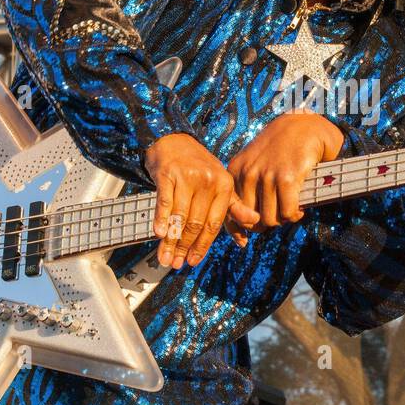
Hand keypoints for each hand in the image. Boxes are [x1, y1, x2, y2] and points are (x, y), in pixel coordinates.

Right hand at [145, 133, 256, 268]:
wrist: (174, 140)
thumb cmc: (198, 168)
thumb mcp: (221, 185)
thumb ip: (233, 210)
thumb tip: (245, 239)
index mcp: (224, 185)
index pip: (214, 223)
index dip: (203, 245)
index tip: (194, 261)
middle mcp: (208, 181)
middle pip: (196, 223)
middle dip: (185, 247)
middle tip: (176, 264)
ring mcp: (187, 177)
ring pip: (179, 216)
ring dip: (170, 241)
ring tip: (165, 257)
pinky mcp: (167, 174)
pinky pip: (164, 202)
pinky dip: (161, 220)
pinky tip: (159, 234)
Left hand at [225, 112, 344, 244]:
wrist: (304, 126)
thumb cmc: (280, 150)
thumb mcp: (256, 165)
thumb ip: (247, 192)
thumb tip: (245, 233)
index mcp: (235, 171)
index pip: (229, 211)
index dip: (236, 230)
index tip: (243, 241)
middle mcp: (248, 173)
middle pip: (251, 220)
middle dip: (265, 225)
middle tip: (277, 217)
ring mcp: (267, 175)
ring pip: (270, 219)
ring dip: (283, 220)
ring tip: (291, 211)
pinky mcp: (287, 178)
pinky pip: (288, 212)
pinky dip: (295, 215)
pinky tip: (300, 209)